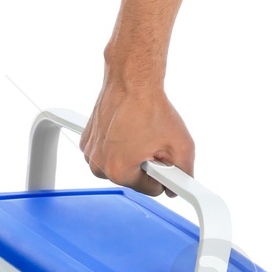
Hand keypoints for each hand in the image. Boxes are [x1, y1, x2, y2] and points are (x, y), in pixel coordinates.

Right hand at [81, 70, 195, 195]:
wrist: (132, 81)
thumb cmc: (151, 108)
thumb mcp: (182, 146)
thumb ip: (184, 174)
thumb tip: (178, 187)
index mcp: (119, 171)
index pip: (151, 190)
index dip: (164, 175)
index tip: (165, 159)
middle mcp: (99, 165)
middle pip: (133, 179)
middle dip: (147, 164)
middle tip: (153, 142)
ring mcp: (90, 153)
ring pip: (120, 166)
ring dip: (132, 155)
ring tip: (141, 134)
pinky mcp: (87, 140)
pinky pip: (108, 153)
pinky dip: (119, 145)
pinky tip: (129, 129)